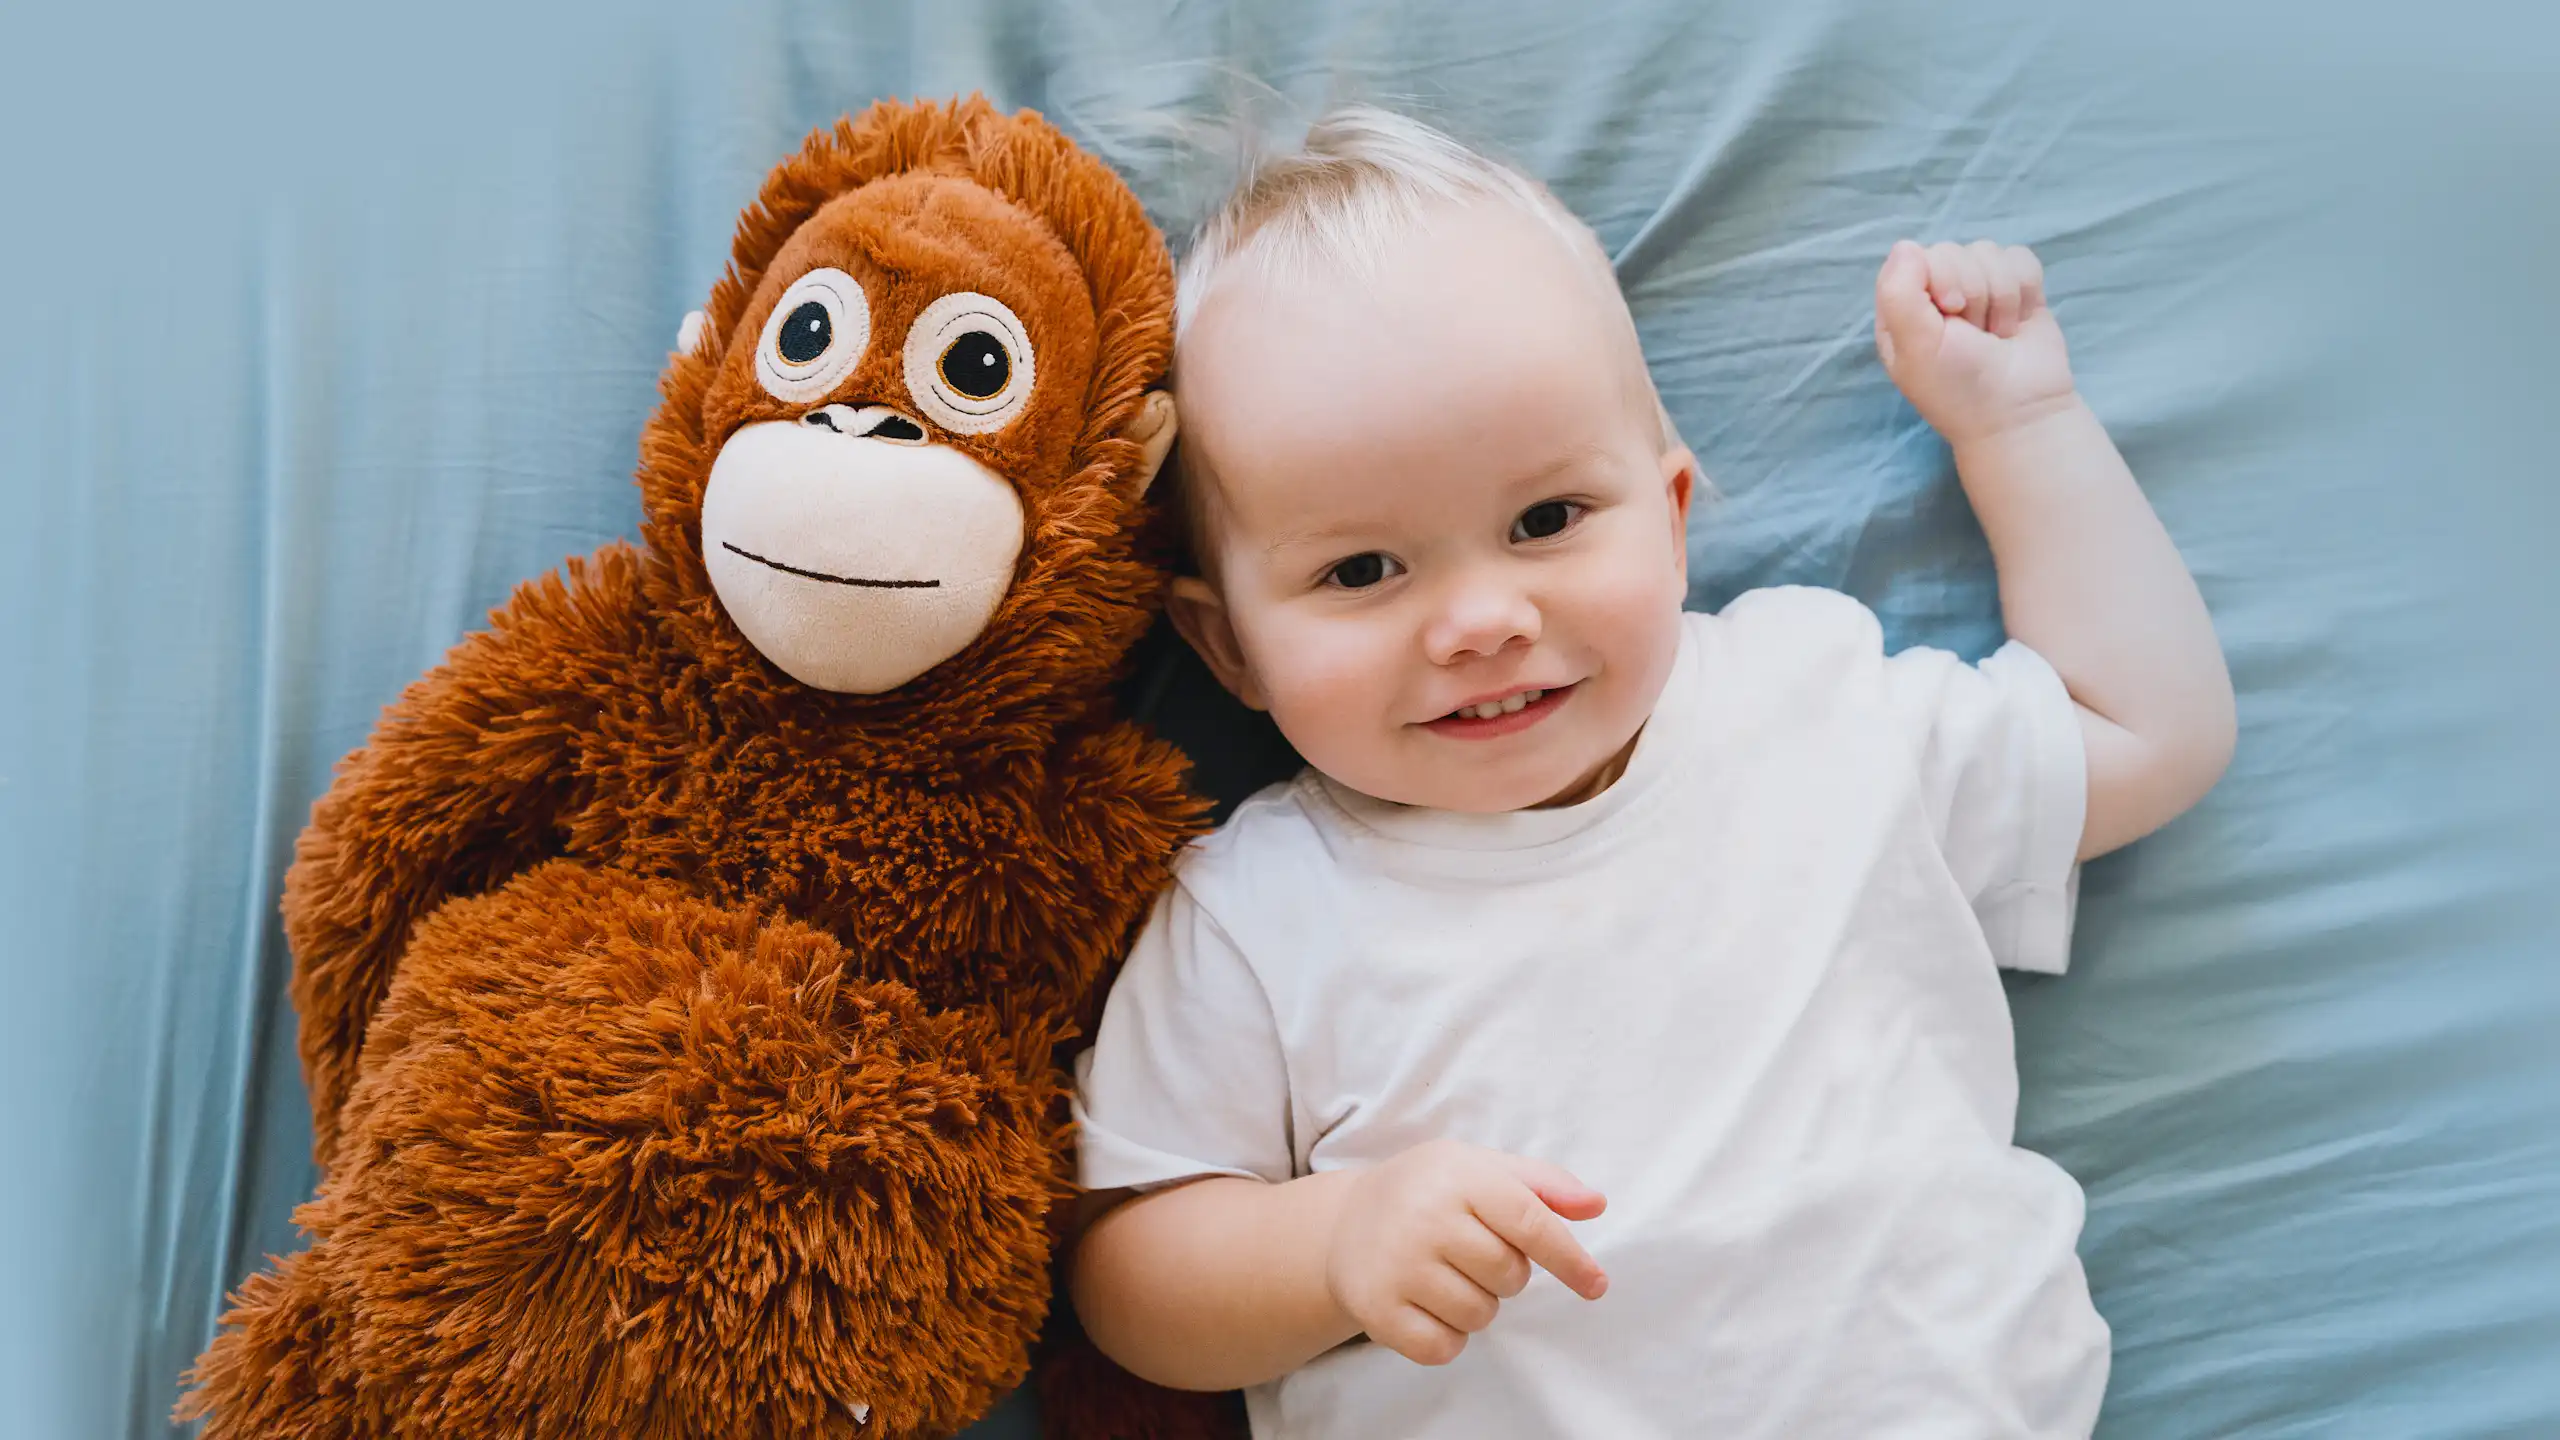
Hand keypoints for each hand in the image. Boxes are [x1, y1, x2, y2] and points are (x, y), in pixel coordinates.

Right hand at [1324, 1139, 1607, 1366]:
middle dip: (1506, 1274)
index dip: (1570, 1258)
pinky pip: (1443, 1347)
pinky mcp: (1377, 1309)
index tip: (1597, 1285)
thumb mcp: (1482, 1169)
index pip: (1530, 1223)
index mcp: (1458, 1176)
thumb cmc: (1430, 1193)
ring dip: (1477, 1305)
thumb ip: (1543, 1184)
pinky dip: (1447, 1337)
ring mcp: (1398, 1265)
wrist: (1345, 1222)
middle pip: (1510, 1276)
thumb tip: (1596, 1205)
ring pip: (1480, 1315)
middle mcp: (1425, 1218)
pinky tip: (1428, 1305)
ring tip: (1446, 1275)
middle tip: (1472, 1253)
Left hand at [1873, 239, 2076, 447]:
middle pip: (1953, 250)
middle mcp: (1936, 294)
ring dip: (2000, 298)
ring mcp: (1978, 289)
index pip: (1913, 257)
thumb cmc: (1960, 387)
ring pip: (1988, 253)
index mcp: (1902, 308)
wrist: (2021, 413)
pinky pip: (2020, 258)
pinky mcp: (2016, 289)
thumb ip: (1899, 293)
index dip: (1938, 276)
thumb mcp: (1915, 347)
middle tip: (1975, 335)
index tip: (1950, 312)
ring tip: (1996, 336)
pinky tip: (2018, 322)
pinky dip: (2024, 290)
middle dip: (1972, 292)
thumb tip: (1907, 246)